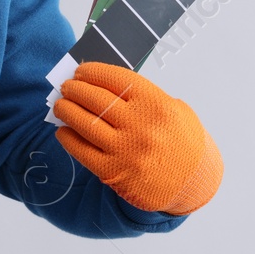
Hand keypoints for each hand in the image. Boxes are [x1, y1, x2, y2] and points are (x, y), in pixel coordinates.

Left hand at [52, 62, 222, 214]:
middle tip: (66, 87)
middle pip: (95, 99)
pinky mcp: (114, 173)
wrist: (194, 182)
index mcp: (156, 104)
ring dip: (66, 111)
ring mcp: (125, 150)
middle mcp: (140, 126)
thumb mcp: (173, 110)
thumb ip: (141, 97)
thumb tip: (99, 84)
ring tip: (60, 105)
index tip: (80, 71)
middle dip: (75, 90)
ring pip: (84, 123)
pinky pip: (82, 151)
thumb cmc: (182, 141)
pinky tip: (64, 131)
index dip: (92, 72)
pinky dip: (69, 139)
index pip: (114, 79)